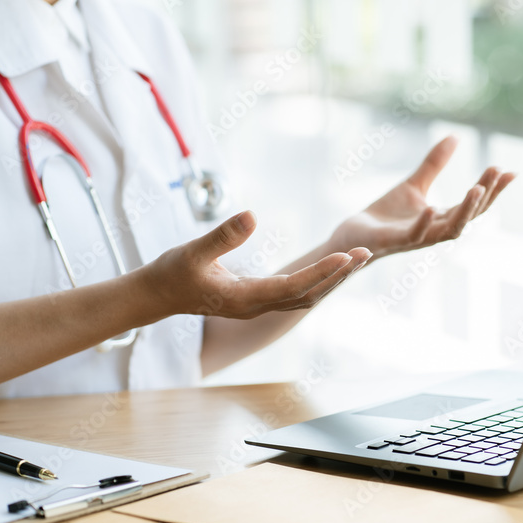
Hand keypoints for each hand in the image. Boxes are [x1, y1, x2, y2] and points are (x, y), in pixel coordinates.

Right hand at [139, 211, 370, 319]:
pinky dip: (318, 281)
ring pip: (304, 297)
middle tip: (365, 253)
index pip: (292, 287)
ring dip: (332, 280)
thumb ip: (222, 236)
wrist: (158, 295)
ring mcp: (257, 306)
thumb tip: (253, 215)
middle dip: (337, 275)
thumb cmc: (172, 272)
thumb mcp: (193, 250)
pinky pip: (295, 295)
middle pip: (307, 295)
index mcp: (243, 298)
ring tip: (357, 259)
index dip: (321, 273)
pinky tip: (332, 270)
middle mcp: (255, 306)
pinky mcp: (256, 300)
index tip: (345, 256)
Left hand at [330, 136, 514, 259]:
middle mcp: (435, 230)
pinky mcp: (395, 241)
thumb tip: (455, 136)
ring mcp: (417, 238)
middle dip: (486, 196)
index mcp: (442, 217)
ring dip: (465, 211)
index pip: (475, 204)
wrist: (355, 235)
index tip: (510, 171)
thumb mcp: (414, 184)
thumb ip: (434, 164)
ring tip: (477, 188)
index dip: (493, 189)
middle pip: (469, 216)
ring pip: (449, 230)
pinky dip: (424, 224)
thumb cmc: (387, 215)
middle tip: (497, 172)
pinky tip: (432, 207)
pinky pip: (414, 236)